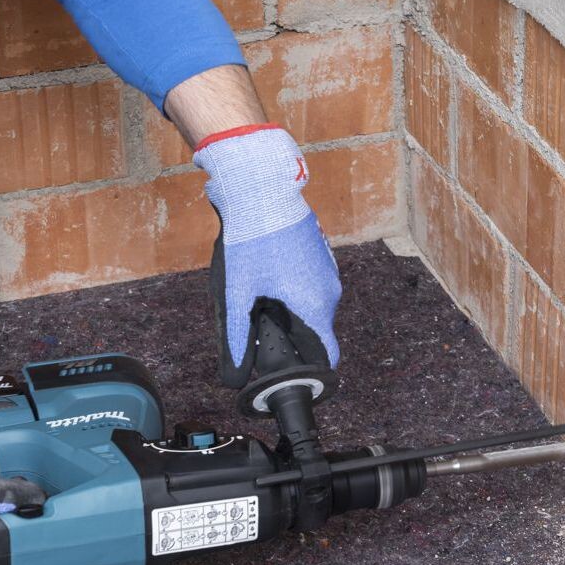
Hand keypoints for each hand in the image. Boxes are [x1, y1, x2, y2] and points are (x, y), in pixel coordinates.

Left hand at [195, 125, 341, 386]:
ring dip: (290, 310)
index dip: (310, 371)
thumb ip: (237, 338)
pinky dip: (293, 288)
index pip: (327, 356)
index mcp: (314, 308)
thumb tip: (233, 377)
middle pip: (315, 331)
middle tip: (259, 326)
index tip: (292, 375)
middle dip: (290, 335)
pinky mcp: (322, 255)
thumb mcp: (237, 294)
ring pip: (312, 306)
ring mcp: (329, 271)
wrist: (262, 188)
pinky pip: (311, 284)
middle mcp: (330, 293)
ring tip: (260, 294)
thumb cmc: (251, 239)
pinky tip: (267, 273)